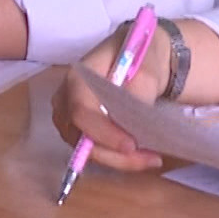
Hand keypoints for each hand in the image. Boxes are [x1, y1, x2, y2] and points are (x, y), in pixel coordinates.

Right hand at [49, 26, 171, 174]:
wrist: (143, 59)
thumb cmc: (141, 57)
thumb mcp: (146, 68)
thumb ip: (138, 92)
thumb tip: (132, 124)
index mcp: (78, 78)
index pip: (81, 112)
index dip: (103, 133)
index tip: (131, 145)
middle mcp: (66, 100)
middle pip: (81, 138)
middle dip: (115, 154)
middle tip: (151, 158)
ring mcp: (71, 118)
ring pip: (88, 152)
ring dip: (120, 160)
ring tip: (152, 158)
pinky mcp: (82, 131)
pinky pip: (96, 152)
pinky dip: (119, 158)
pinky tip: (142, 156)